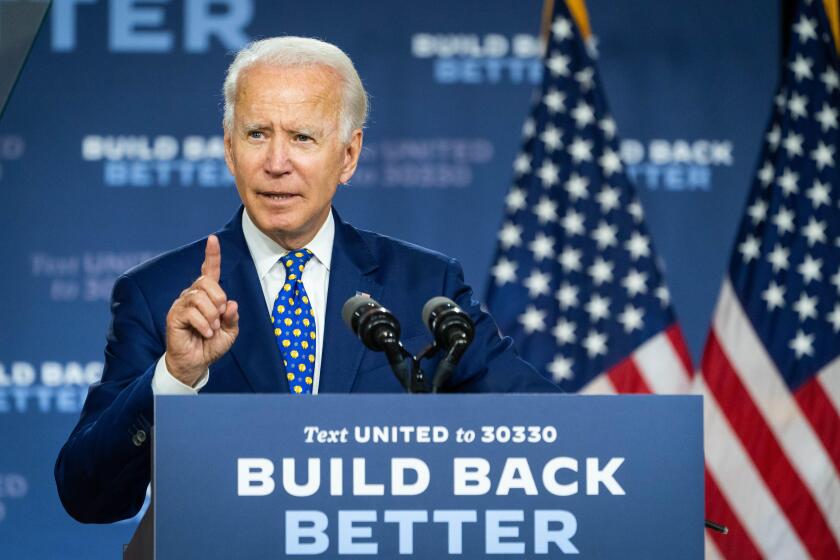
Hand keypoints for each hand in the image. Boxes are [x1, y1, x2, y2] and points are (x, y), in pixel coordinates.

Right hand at [164, 235, 238, 385]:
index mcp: (207, 295)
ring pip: (199, 297)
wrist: (196, 363)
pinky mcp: (173, 316)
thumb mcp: (230, 331)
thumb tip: (231, 303)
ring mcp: (181, 304)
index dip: (211, 255)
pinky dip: (204, 324)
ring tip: (212, 329)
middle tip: (220, 317)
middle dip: (218, 299)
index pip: (209, 271)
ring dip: (211, 315)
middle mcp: (192, 296)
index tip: (213, 239)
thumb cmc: (211, 345)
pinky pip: (191, 312)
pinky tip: (205, 333)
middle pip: (206, 282)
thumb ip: (232, 317)